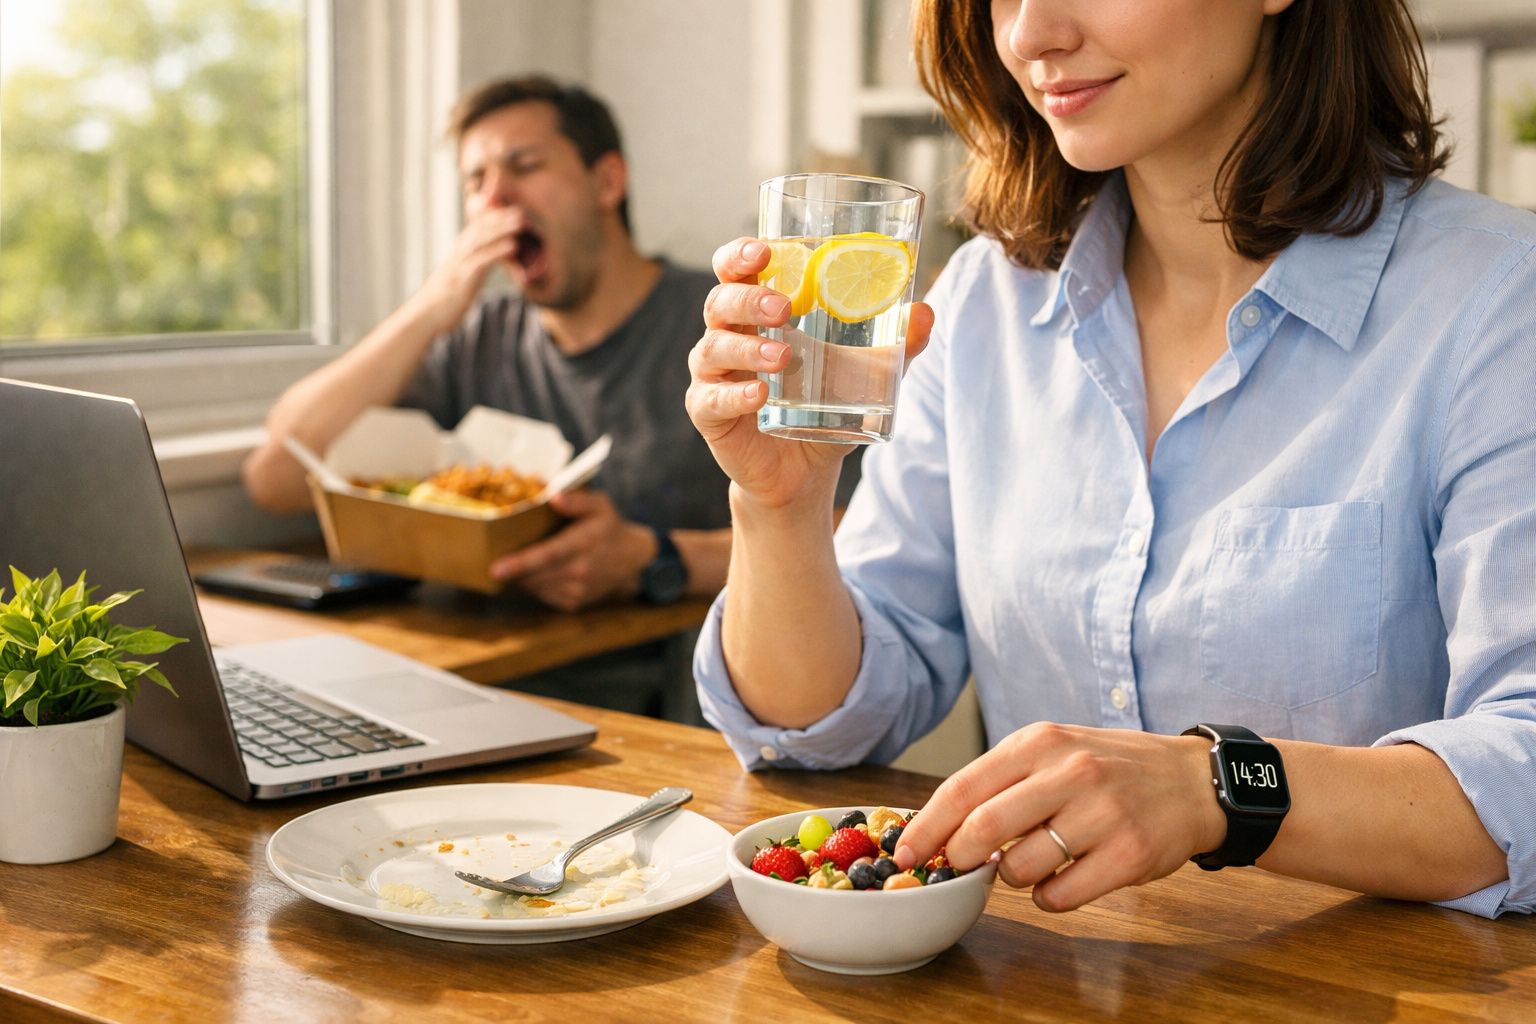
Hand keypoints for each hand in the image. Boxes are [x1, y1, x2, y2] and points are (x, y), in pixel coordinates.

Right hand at [411, 207, 524, 334]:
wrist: (426, 316)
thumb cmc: (447, 299)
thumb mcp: (462, 277)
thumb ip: (476, 264)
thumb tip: (492, 258)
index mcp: (459, 252)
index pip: (477, 227)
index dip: (494, 216)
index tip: (513, 208)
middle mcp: (458, 254)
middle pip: (480, 229)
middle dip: (501, 217)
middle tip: (522, 209)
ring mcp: (459, 265)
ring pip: (481, 241)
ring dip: (502, 229)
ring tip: (520, 222)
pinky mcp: (462, 280)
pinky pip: (481, 261)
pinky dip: (497, 251)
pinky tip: (513, 246)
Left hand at [488, 489, 654, 610]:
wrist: (632, 559)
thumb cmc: (609, 527)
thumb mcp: (600, 505)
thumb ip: (577, 500)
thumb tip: (553, 496)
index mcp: (583, 544)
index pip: (548, 555)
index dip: (520, 564)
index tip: (496, 569)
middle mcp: (580, 571)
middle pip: (535, 575)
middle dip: (512, 571)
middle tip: (494, 562)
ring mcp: (578, 590)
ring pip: (536, 587)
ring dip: (522, 578)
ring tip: (516, 564)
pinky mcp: (574, 603)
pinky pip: (543, 596)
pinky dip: (534, 585)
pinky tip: (537, 573)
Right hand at [685, 237, 934, 511]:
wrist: (802, 471)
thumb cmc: (824, 406)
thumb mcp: (866, 375)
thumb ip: (895, 346)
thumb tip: (925, 314)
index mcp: (756, 314)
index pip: (734, 271)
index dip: (739, 255)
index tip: (762, 250)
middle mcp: (727, 337)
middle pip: (720, 302)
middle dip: (749, 299)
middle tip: (784, 307)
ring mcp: (713, 376)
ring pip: (713, 348)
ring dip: (747, 347)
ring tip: (783, 356)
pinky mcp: (708, 413)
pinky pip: (712, 399)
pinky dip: (735, 394)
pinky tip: (759, 395)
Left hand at [894, 723, 1225, 911]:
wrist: (1192, 780)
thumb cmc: (1108, 768)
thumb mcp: (1054, 750)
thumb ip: (1001, 781)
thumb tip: (940, 829)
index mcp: (1039, 742)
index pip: (962, 788)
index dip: (926, 827)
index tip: (905, 853)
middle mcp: (1070, 772)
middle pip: (983, 828)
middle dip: (963, 856)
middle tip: (966, 865)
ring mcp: (1103, 813)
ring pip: (1020, 868)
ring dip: (1013, 878)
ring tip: (1033, 862)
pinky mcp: (1130, 854)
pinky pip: (1060, 896)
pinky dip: (1048, 899)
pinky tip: (1063, 880)